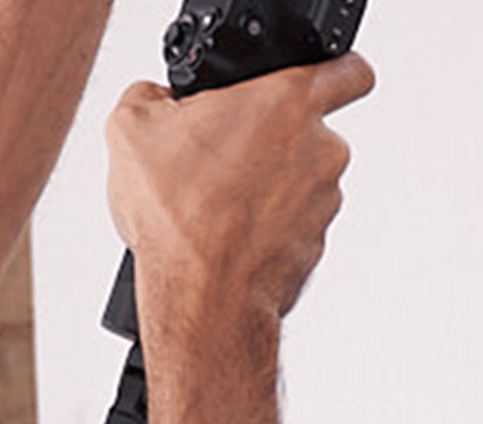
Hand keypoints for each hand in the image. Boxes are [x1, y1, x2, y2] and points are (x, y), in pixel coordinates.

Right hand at [104, 52, 374, 325]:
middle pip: (305, 127)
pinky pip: (294, 216)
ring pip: (297, 174)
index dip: (336, 70)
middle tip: (221, 148)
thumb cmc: (178, 213)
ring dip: (264, 179)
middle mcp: (322, 147)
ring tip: (213, 196)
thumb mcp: (132, 126)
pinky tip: (227, 227)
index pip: (349, 71)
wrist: (204, 294)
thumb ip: (156, 95)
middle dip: (268, 134)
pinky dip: (268, 218)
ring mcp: (327, 197)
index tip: (315, 78)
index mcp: (288, 102)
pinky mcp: (321, 238)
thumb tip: (161, 100)